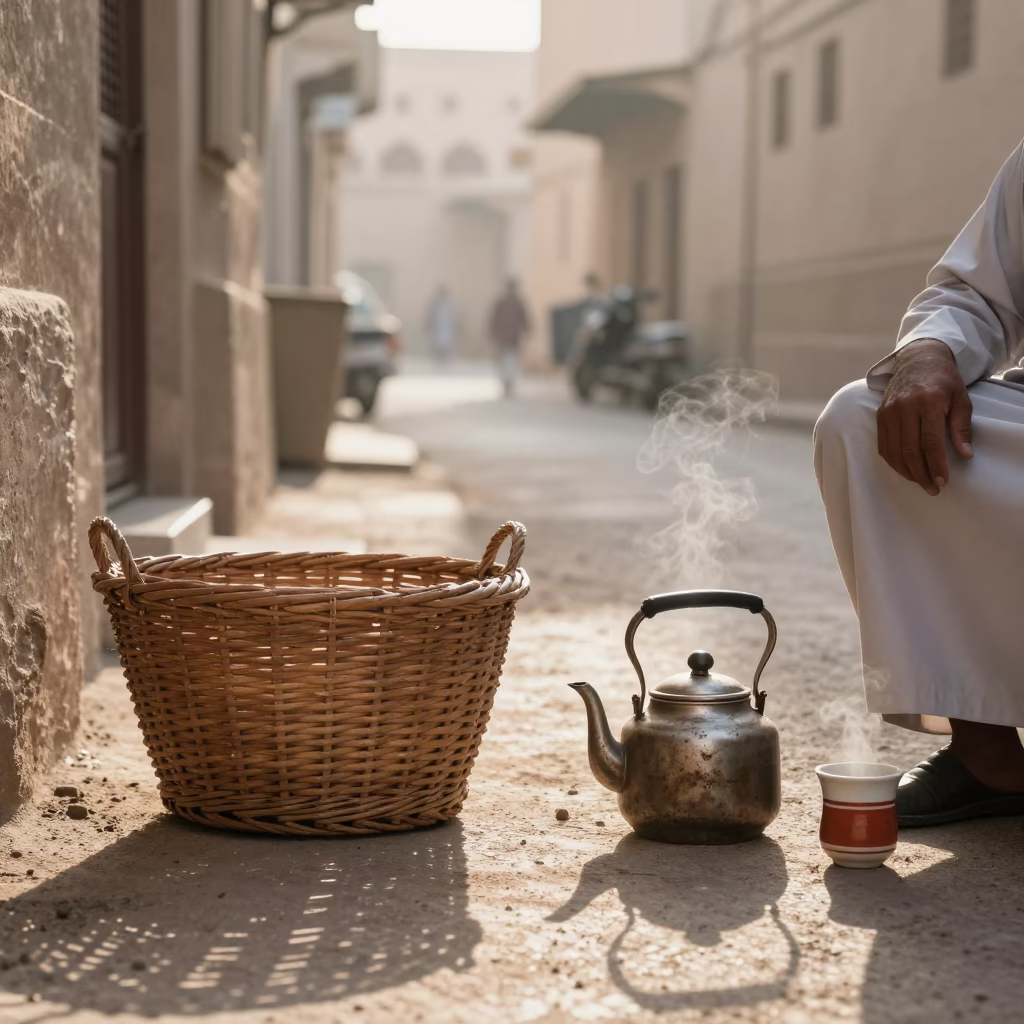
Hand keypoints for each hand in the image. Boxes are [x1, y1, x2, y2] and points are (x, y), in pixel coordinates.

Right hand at [876, 339, 972, 493]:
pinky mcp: (879, 416)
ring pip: (894, 451)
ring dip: (907, 471)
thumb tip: (965, 454)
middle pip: (909, 450)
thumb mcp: (961, 400)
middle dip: (921, 474)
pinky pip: (884, 446)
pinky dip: (894, 462)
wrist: (918, 361)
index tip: (943, 481)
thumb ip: (961, 428)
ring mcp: (888, 412)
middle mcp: (904, 408)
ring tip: (920, 482)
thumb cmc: (943, 382)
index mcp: (927, 402)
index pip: (930, 442)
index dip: (936, 465)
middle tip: (933, 488)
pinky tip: (906, 469)